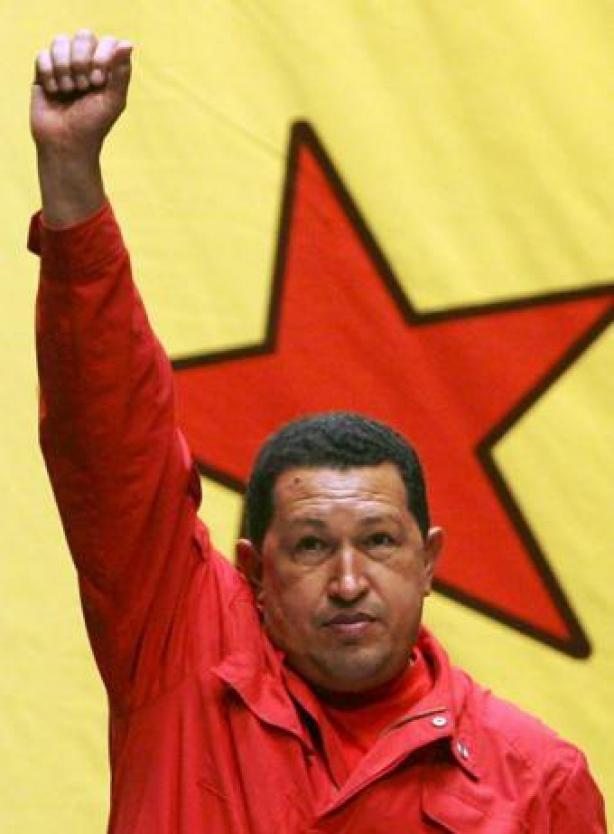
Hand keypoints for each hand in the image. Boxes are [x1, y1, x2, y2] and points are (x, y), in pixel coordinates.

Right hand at [31, 30, 132, 156]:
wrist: (66, 143)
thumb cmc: (93, 125)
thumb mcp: (113, 101)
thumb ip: (122, 73)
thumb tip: (128, 43)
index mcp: (107, 68)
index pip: (107, 41)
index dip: (102, 56)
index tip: (98, 81)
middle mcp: (86, 61)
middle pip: (83, 35)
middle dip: (82, 62)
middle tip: (83, 87)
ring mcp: (64, 64)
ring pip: (60, 41)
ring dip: (64, 69)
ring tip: (68, 91)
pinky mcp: (44, 71)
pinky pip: (43, 55)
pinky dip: (49, 75)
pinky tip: (54, 92)